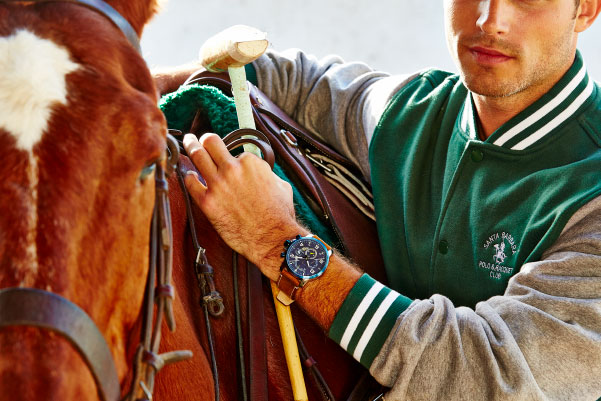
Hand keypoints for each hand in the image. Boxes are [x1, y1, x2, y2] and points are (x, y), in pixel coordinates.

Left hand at [183, 133, 305, 279]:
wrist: (272, 237)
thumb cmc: (279, 214)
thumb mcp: (280, 184)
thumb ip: (265, 173)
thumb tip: (260, 171)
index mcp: (250, 162)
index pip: (235, 151)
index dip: (235, 158)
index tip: (233, 162)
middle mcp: (232, 169)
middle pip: (210, 142)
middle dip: (204, 139)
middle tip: (199, 139)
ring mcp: (218, 185)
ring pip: (197, 155)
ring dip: (191, 146)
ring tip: (188, 143)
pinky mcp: (207, 202)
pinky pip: (190, 183)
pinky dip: (189, 177)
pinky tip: (189, 175)